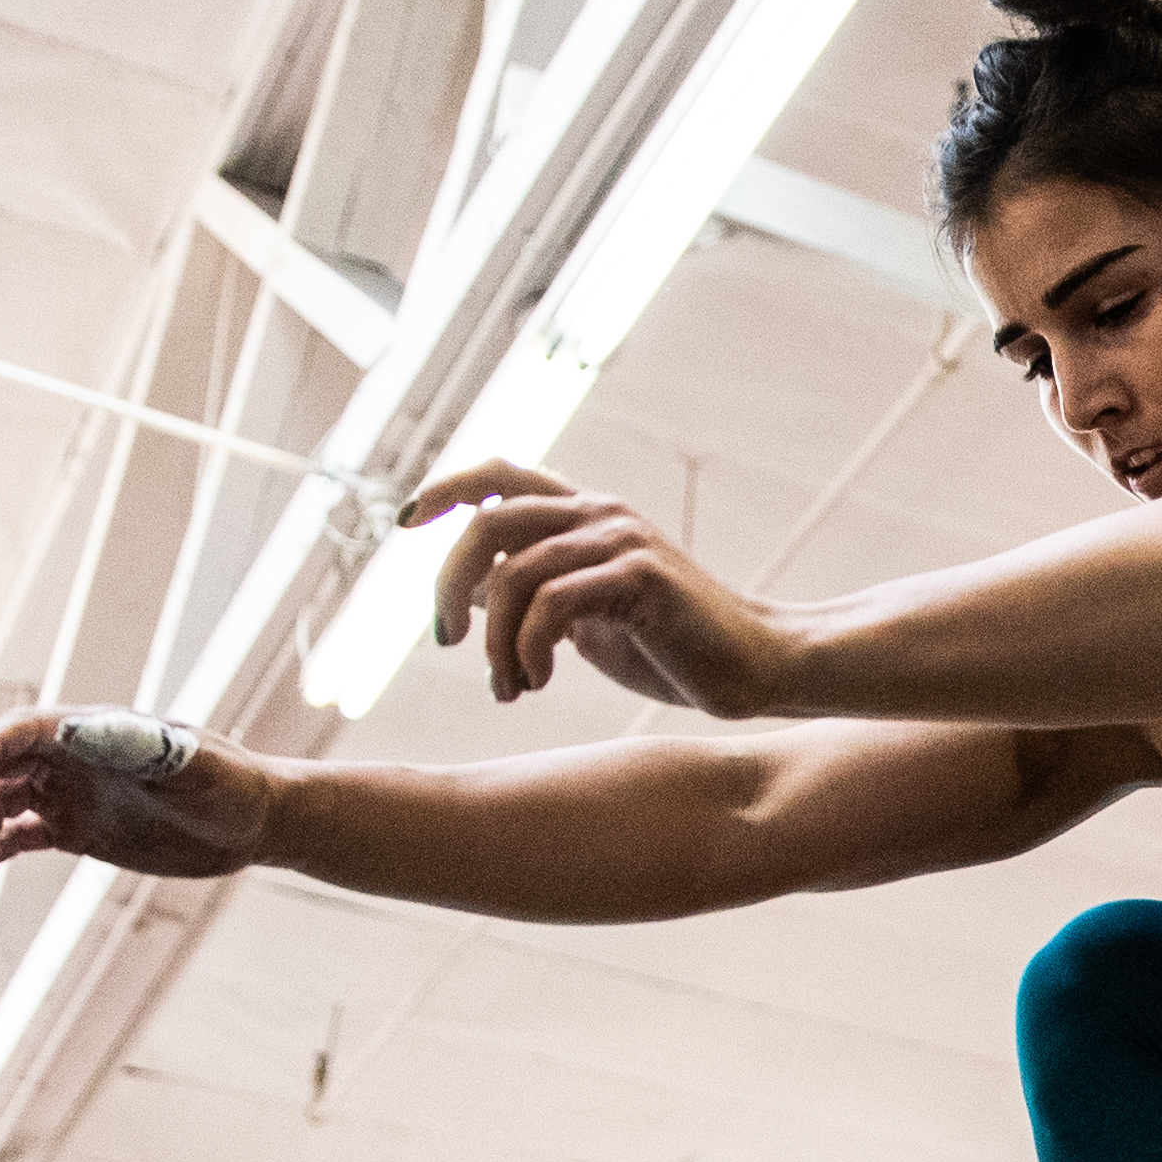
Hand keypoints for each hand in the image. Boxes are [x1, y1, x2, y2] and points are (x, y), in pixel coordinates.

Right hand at [0, 714, 279, 882]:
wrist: (252, 820)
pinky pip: (20, 834)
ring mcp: (69, 792)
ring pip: (2, 803)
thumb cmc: (229, 782)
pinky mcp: (74, 829)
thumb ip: (144, 745)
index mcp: (93, 730)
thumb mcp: (195, 763)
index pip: (24, 730)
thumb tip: (82, 726)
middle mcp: (71, 757)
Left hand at [414, 461, 788, 710]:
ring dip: (493, 640)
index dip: (445, 488)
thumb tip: (470, 590)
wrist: (755, 667)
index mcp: (584, 515)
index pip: (500, 475)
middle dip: (447, 583)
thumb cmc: (671, 645)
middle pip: (488, 521)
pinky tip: (535, 682)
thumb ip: (536, 591)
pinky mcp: (642, 579)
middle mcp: (598, 515)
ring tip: (506, 686)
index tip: (406, 523)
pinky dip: (527, 648)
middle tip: (446, 641)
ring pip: (514, 573)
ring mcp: (621, 542)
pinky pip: (553, 604)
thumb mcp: (587, 614)